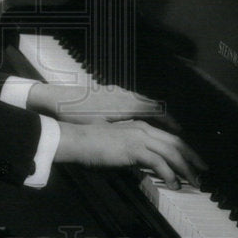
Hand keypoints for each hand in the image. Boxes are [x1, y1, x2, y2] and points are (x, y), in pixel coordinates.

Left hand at [28, 82, 179, 132]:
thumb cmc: (77, 116)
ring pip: (142, 101)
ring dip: (154, 113)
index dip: (170, 122)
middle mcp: (125, 95)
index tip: (181, 132)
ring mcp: (117, 91)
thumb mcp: (102, 131)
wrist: (56, 98)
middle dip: (166, 118)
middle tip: (178, 131)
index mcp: (126, 104)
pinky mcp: (109, 91)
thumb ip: (122, 137)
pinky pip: (132, 99)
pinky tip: (139, 118)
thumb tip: (140, 146)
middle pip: (153, 105)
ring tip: (162, 126)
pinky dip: (141, 109)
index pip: (157, 111)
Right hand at [54, 119, 206, 188]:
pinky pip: (159, 162)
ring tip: (194, 182)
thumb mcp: (117, 148)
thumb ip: (133, 154)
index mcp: (140, 127)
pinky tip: (174, 185)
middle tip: (203, 172)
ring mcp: (139, 137)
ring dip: (186, 169)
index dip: (185, 150)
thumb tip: (143, 167)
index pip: (170, 137)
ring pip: (172, 152)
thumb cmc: (92, 145)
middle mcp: (144, 129)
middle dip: (193, 158)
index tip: (194, 162)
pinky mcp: (134, 149)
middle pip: (177, 142)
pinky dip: (169, 174)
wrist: (78, 140)